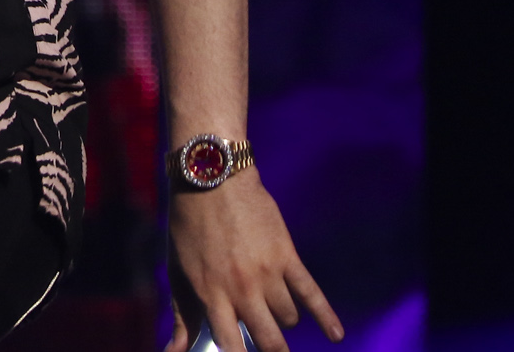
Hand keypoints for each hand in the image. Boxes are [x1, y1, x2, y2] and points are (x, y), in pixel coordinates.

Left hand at [166, 170, 342, 351]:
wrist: (212, 179)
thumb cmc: (189, 225)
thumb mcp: (177, 271)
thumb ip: (181, 315)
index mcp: (211, 295)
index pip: (232, 347)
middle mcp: (241, 290)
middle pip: (269, 340)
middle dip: (273, 349)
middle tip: (273, 347)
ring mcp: (267, 274)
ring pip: (289, 318)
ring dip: (283, 319)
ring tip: (272, 307)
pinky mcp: (287, 257)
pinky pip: (312, 293)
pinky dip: (326, 317)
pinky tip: (335, 335)